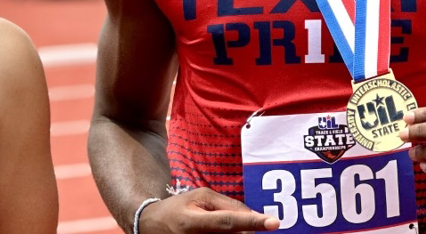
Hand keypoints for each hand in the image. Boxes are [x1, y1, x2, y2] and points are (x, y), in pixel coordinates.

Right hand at [138, 188, 279, 232]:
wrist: (150, 227)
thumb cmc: (178, 208)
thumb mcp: (200, 196)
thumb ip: (227, 204)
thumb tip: (252, 215)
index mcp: (192, 222)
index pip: (228, 222)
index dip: (252, 222)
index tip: (275, 223)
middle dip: (247, 229)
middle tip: (247, 222)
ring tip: (219, 226)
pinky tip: (220, 230)